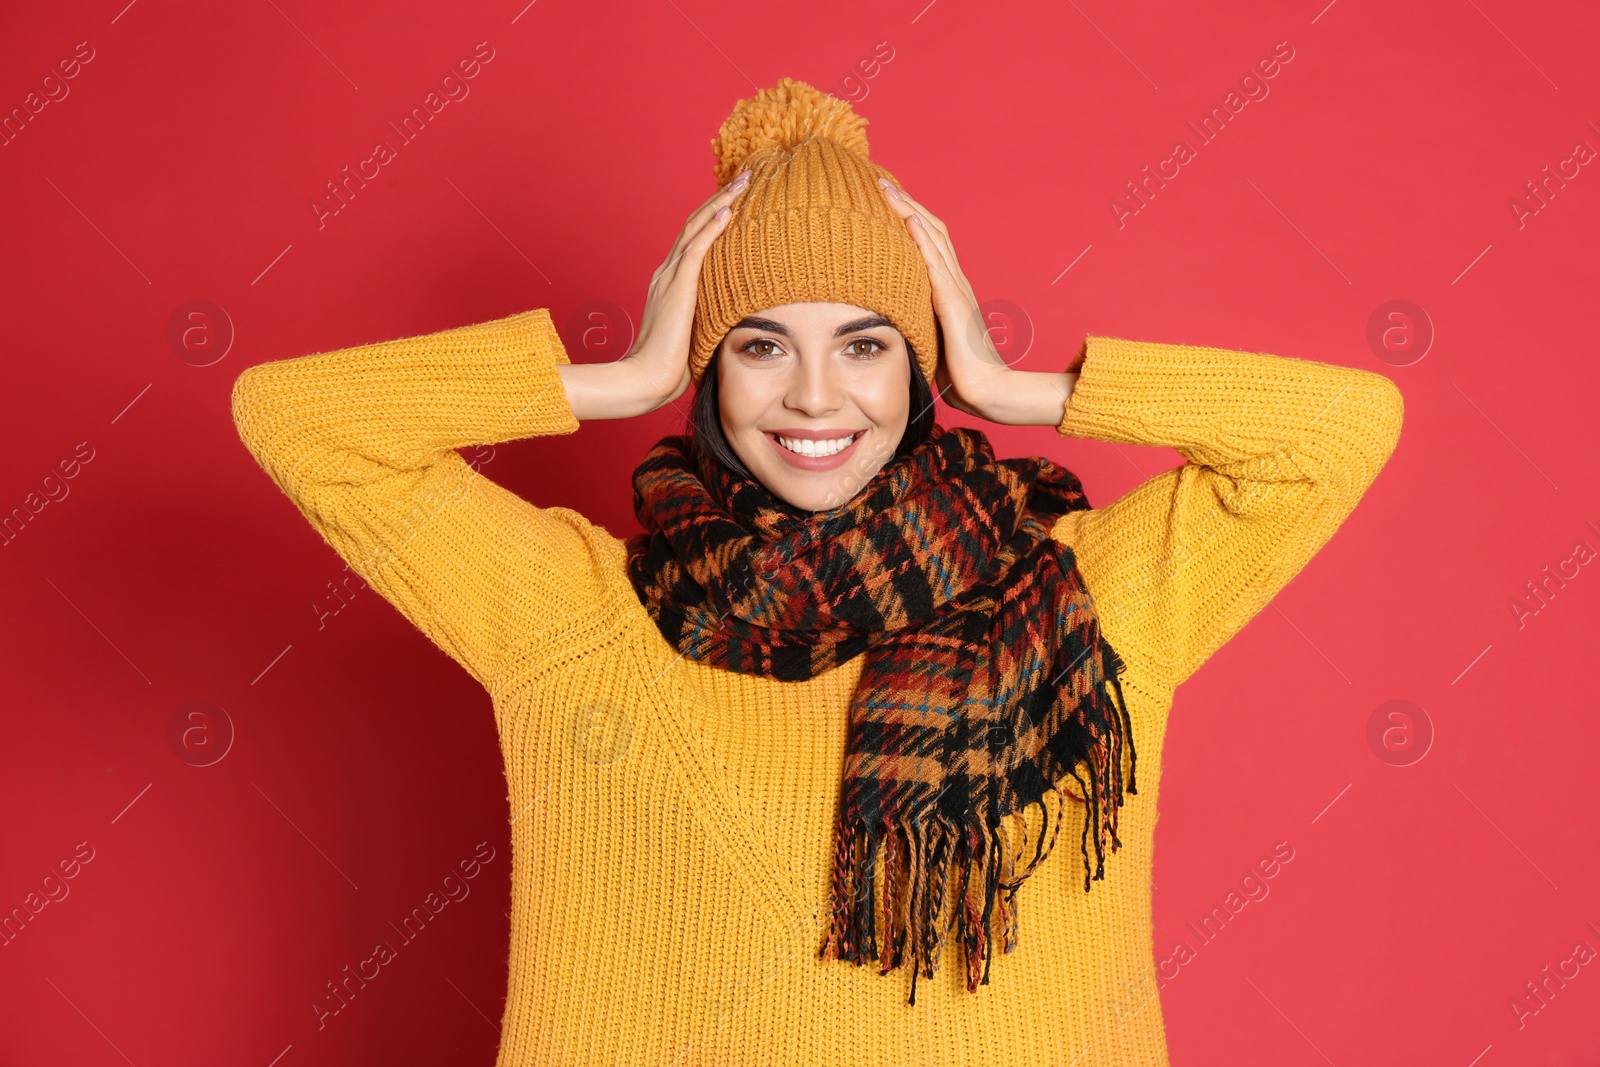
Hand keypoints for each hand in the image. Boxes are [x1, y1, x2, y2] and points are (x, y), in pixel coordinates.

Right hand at [557, 168, 750, 419]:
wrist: (648, 378)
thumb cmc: (672, 365)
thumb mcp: (695, 333)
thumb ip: (708, 317)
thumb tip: (732, 318)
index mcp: (671, 282)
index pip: (695, 238)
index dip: (716, 215)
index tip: (739, 199)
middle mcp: (668, 272)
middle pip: (696, 223)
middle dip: (722, 197)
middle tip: (746, 176)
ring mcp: (669, 277)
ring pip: (696, 227)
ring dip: (721, 202)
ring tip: (743, 182)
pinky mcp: (676, 288)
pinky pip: (695, 249)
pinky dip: (711, 228)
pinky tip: (728, 210)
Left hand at [875, 178, 1008, 419]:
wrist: (989, 392)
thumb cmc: (962, 376)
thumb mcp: (932, 343)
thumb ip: (918, 327)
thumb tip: (893, 327)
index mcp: (950, 292)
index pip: (929, 245)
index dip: (909, 220)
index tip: (886, 202)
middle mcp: (955, 284)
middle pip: (931, 231)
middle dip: (906, 204)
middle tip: (881, 182)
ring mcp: (957, 291)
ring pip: (932, 239)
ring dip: (909, 210)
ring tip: (888, 189)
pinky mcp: (953, 305)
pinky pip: (935, 264)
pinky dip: (920, 238)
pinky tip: (906, 219)